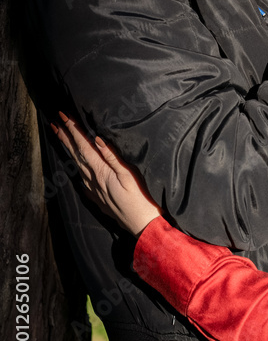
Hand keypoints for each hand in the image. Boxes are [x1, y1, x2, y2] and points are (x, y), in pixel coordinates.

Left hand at [52, 114, 161, 235]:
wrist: (139, 222)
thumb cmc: (138, 197)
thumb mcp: (128, 174)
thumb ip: (112, 157)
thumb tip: (97, 140)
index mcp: (100, 170)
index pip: (83, 146)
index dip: (73, 131)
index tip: (64, 117)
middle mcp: (92, 179)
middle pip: (75, 154)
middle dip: (65, 137)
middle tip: (55, 123)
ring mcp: (92, 188)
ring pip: (76, 165)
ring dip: (68, 150)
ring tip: (61, 138)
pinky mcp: (96, 196)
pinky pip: (82, 177)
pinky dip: (76, 166)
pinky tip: (74, 165)